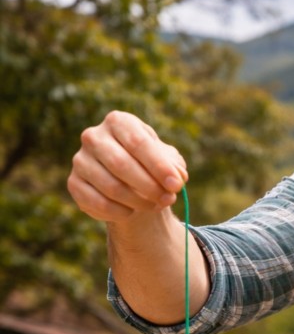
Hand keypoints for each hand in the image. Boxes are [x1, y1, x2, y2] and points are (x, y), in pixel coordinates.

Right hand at [68, 111, 187, 222]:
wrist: (127, 179)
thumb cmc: (150, 164)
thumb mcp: (167, 160)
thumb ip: (174, 166)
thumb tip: (178, 177)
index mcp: (118, 122)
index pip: (137, 142)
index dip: (158, 166)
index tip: (176, 185)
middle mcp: (94, 137)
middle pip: (121, 164)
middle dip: (149, 186)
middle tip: (168, 199)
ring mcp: (81, 160)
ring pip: (110, 187)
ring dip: (138, 202)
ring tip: (155, 206)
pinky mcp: (74, 183)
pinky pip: (98, 203)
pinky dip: (120, 212)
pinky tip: (132, 212)